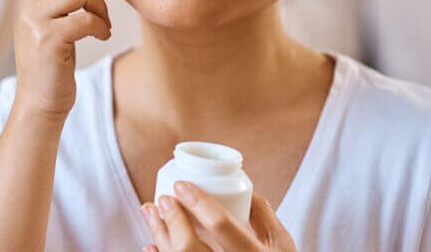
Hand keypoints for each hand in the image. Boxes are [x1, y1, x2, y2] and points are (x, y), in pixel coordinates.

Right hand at [12, 0, 111, 118]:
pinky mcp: (49, 39)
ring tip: (100, 25)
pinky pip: (88, 18)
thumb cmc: (52, 64)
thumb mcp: (50, 24)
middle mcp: (28, 3)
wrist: (40, 104)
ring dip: (100, 9)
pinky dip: (100, 26)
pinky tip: (100, 36)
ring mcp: (35, 20)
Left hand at [139, 182, 297, 250]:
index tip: (181, 185)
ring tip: (150, 211)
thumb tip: (239, 186)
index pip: (222, 226)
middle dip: (172, 219)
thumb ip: (263, 214)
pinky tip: (151, 245)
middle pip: (190, 247)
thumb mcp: (281, 243)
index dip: (198, 202)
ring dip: (158, 233)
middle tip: (163, 198)